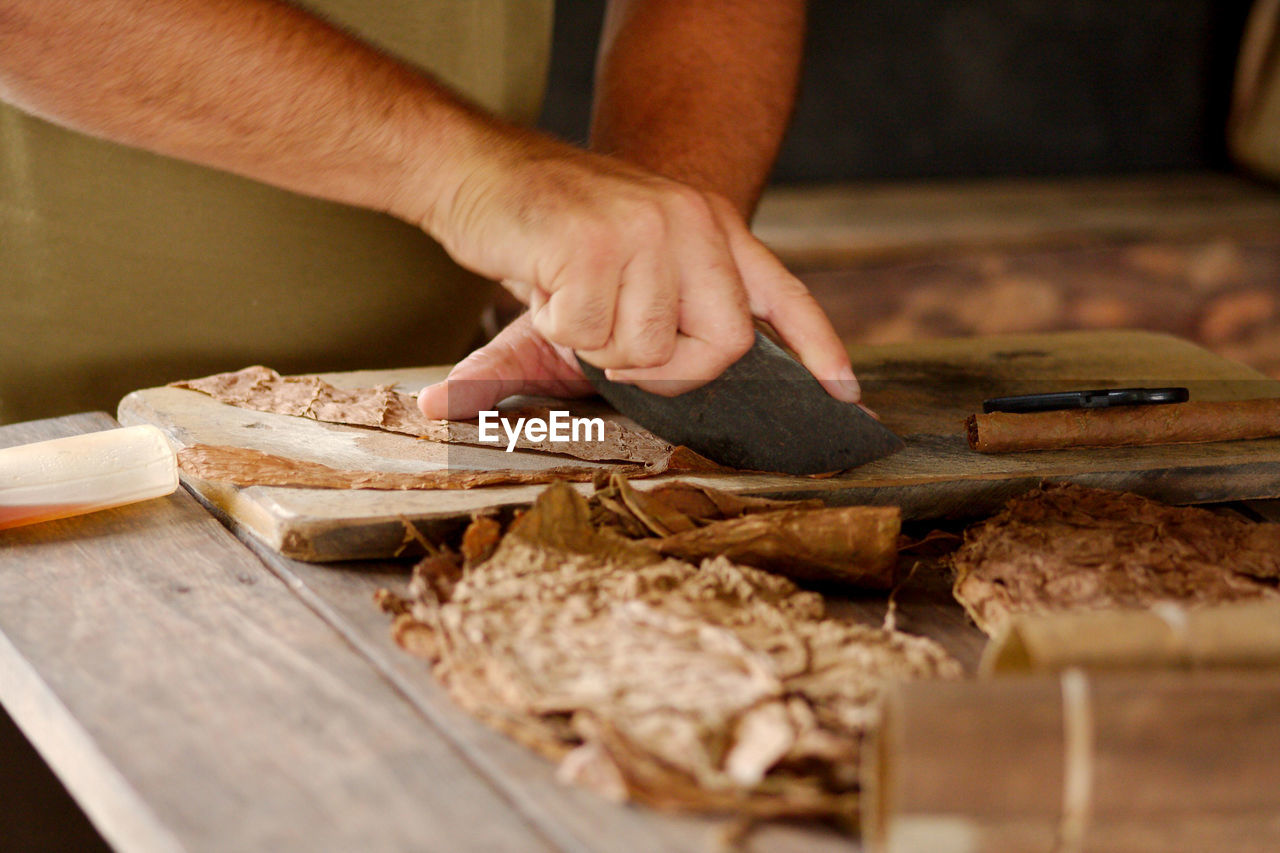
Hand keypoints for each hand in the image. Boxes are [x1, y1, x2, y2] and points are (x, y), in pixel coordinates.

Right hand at [417, 126, 858, 401]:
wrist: (476, 170)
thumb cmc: (550, 235)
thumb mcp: (607, 280)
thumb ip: (639, 338)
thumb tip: (630, 389)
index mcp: (708, 226)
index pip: (782, 295)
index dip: (818, 348)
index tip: (846, 394)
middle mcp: (690, 221)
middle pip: (724, 345)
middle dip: (668, 371)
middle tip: (614, 347)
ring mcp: (646, 228)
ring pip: (647, 350)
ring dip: (595, 344)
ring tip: (569, 294)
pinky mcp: (595, 242)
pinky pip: (588, 334)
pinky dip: (554, 325)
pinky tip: (542, 281)